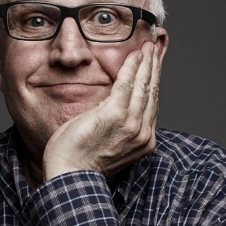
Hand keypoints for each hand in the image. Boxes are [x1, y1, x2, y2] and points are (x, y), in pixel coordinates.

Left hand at [42, 41, 161, 180]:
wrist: (70, 177)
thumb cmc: (80, 163)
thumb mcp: (106, 144)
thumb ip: (115, 127)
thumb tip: (111, 108)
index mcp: (142, 141)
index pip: (151, 106)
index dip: (154, 84)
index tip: (154, 68)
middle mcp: (142, 133)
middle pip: (152, 93)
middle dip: (154, 69)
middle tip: (154, 50)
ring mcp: (130, 124)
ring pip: (143, 86)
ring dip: (146, 64)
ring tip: (148, 48)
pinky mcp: (114, 114)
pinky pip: (126, 84)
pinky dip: (132, 67)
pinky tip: (135, 55)